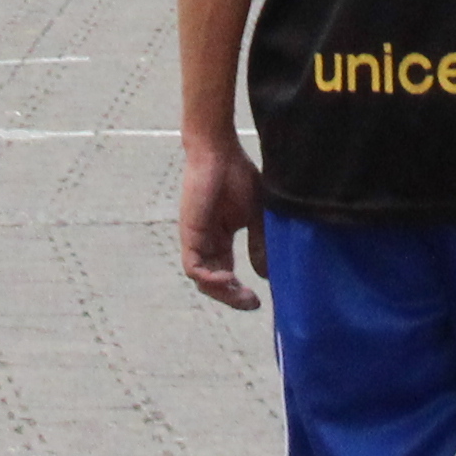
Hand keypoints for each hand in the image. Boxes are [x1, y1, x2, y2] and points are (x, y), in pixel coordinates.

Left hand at [177, 132, 264, 311]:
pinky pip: (193, 268)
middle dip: (233, 297)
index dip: (239, 291)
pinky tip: (229, 279)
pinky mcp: (190, 234)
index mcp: (220, 239)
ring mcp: (196, 240)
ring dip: (222, 293)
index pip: (226, 274)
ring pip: (202, 280)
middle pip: (214, 283)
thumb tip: (266, 276)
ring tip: (242, 294)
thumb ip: (259, 245)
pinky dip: (209, 279)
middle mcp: (206, 243)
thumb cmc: (237, 176)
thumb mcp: (256, 216)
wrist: (219, 152)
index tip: (258, 301)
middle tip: (252, 303)